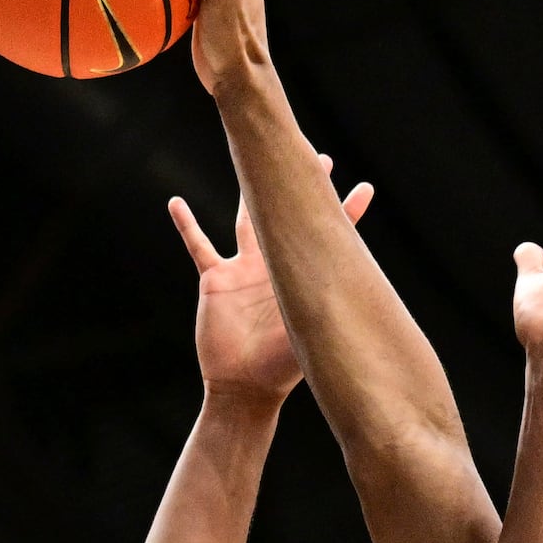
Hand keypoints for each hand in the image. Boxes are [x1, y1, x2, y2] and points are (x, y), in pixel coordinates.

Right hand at [169, 165, 371, 403]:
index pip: (329, 239)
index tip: (366, 187)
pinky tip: (175, 202)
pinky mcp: (215, 280)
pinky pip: (198, 246)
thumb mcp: (308, 329)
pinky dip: (186, 225)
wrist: (244, 388)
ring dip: (249, 193)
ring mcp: (243, 271)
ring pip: (245, 221)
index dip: (348, 213)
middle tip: (316, 155)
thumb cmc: (281, 367)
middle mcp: (274, 268)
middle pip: (287, 217)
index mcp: (300, 277)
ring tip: (251, 159)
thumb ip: (324, 302)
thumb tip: (358, 282)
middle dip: (299, 188)